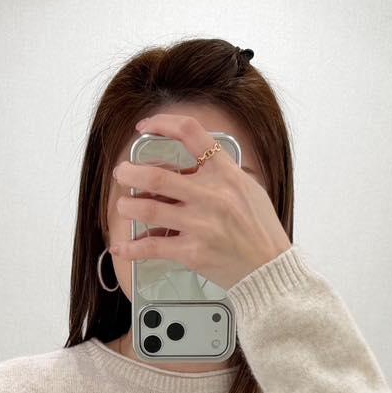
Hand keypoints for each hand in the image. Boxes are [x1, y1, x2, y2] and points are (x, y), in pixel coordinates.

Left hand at [109, 112, 291, 291]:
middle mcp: (211, 195)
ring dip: (127, 206)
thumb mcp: (248, 188)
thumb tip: (192, 164)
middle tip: (122, 173)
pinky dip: (132, 248)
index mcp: (226, 173)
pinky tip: (121, 246)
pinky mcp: (192, 252)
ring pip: (148, 208)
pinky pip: (153, 247)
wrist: (269, 267)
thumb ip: (222, 173)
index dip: (162, 124)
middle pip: (156, 174)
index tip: (145, 127)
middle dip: (130, 172)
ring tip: (124, 205)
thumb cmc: (260, 229)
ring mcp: (199, 224)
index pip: (190, 133)